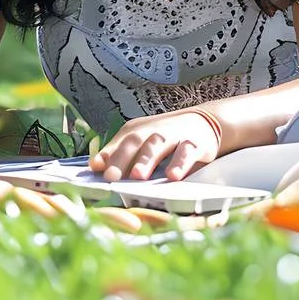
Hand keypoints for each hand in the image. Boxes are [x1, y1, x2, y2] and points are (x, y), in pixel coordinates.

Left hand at [89, 109, 221, 181]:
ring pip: (158, 145)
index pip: (118, 143)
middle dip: (122, 159)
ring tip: (137, 176)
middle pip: (135, 142)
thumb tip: (95, 166)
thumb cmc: (165, 137)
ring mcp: (174, 136)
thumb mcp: (140, 143)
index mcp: (136, 131)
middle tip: (111, 177)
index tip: (95, 169)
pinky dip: (180, 163)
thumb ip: (118, 153)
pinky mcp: (195, 144)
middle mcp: (152, 131)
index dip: (107, 155)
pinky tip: (173, 176)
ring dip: (147, 160)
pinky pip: (186, 152)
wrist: (203, 122)